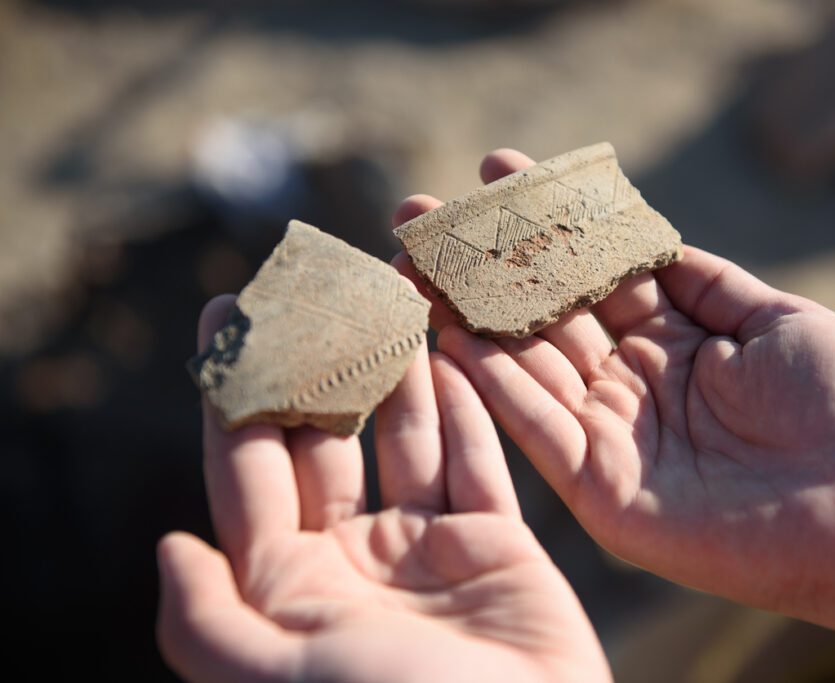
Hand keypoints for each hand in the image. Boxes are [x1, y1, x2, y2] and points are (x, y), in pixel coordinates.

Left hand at [157, 294, 610, 682]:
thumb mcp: (278, 680)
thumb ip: (208, 621)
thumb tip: (172, 547)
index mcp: (292, 590)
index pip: (249, 470)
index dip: (231, 389)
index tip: (222, 310)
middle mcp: (354, 561)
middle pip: (327, 440)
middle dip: (319, 361)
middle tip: (317, 283)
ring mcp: (426, 551)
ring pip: (406, 439)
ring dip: (397, 369)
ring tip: (390, 296)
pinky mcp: (496, 546)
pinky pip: (478, 464)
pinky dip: (466, 410)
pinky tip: (453, 352)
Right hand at [392, 151, 834, 660]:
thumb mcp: (774, 320)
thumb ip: (704, 282)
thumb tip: (651, 237)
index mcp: (672, 342)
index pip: (590, 273)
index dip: (544, 223)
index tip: (496, 170)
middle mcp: (630, 384)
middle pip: (541, 316)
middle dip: (479, 264)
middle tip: (418, 215)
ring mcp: (611, 435)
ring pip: (525, 365)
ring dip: (465, 314)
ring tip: (411, 263)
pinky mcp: (602, 488)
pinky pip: (537, 426)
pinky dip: (493, 384)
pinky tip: (449, 335)